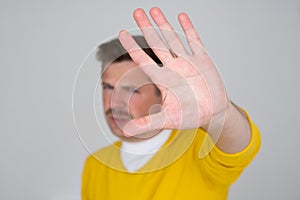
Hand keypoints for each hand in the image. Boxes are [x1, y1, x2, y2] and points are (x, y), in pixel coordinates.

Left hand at [118, 7, 229, 136]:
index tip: (122, 33)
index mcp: (162, 79)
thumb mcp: (166, 120)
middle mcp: (172, 67)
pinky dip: (189, 29)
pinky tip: (181, 17)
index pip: (143, 59)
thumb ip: (146, 123)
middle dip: (147, 28)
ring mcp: (187, 62)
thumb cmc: (189, 116)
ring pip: (173, 39)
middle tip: (137, 12)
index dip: (132, 47)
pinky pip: (195, 42)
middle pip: (156, 44)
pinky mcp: (202, 60)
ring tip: (154, 10)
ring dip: (164, 25)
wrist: (212, 114)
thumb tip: (124, 131)